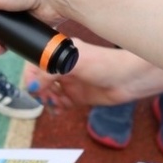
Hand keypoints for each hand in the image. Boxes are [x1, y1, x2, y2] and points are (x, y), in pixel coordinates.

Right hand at [23, 44, 162, 108]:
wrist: (130, 79)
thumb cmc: (106, 64)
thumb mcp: (74, 64)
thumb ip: (50, 73)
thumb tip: (32, 86)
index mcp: (60, 52)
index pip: (36, 63)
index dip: (32, 76)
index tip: (34, 88)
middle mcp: (63, 66)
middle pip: (40, 80)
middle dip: (39, 91)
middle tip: (46, 98)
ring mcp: (70, 81)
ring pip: (48, 93)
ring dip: (47, 100)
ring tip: (54, 105)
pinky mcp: (77, 95)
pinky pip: (59, 103)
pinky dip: (56, 107)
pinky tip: (59, 109)